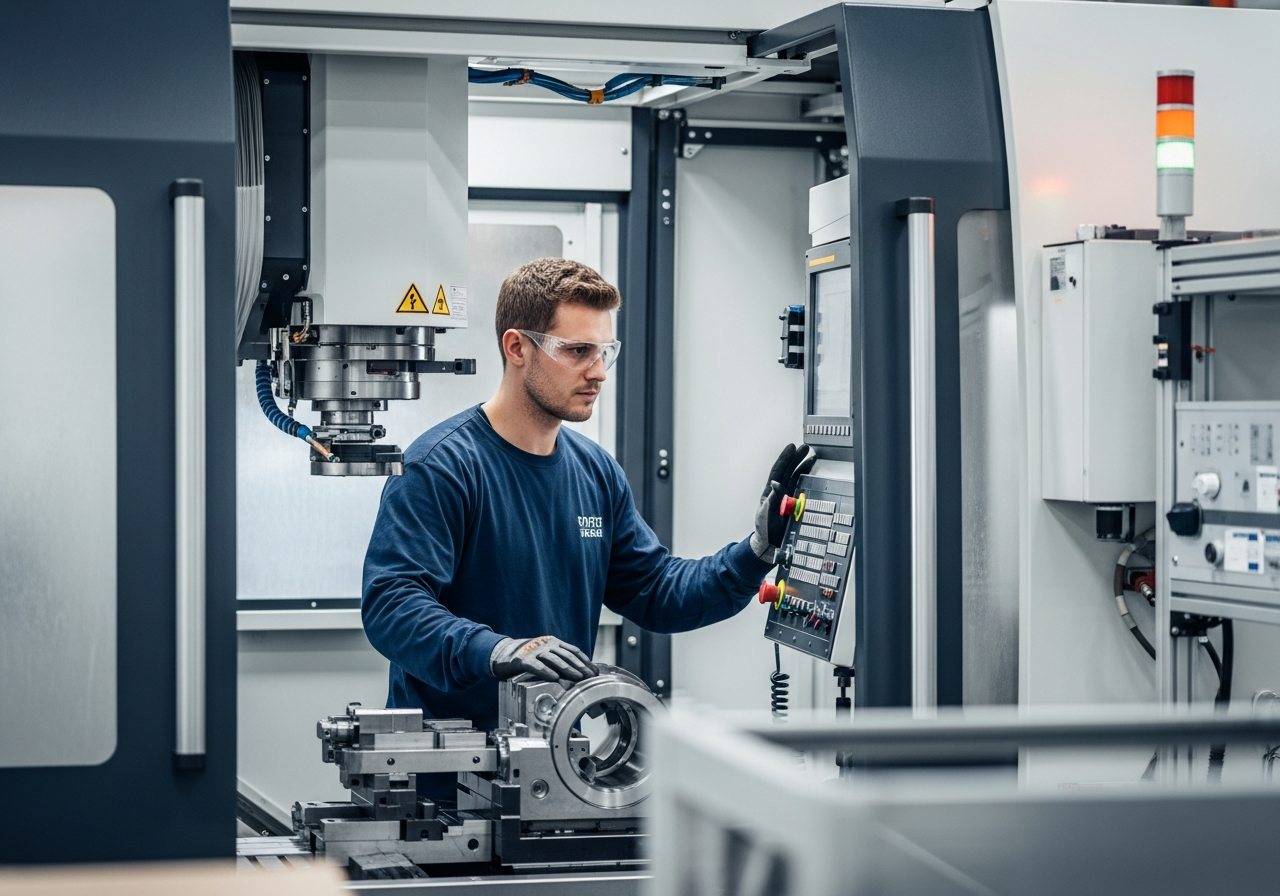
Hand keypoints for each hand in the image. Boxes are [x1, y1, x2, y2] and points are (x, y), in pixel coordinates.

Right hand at [490, 635, 599, 683]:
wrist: (501, 653)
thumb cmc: (527, 658)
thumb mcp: (545, 655)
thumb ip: (559, 661)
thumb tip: (578, 674)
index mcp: (553, 642)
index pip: (574, 651)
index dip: (585, 661)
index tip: (595, 671)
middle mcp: (546, 644)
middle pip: (567, 656)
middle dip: (581, 667)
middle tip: (591, 677)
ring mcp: (534, 651)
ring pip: (554, 660)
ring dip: (568, 669)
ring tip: (578, 678)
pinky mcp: (523, 659)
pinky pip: (536, 666)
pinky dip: (546, 671)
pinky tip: (554, 678)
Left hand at [749, 443, 814, 563]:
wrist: (770, 543)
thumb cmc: (764, 529)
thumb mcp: (766, 513)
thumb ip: (772, 498)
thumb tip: (775, 483)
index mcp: (770, 491)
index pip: (778, 470)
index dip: (784, 458)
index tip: (791, 447)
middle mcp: (779, 491)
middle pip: (788, 470)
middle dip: (796, 458)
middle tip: (805, 448)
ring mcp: (787, 496)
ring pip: (795, 477)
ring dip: (803, 466)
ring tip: (811, 456)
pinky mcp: (795, 503)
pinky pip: (801, 487)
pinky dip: (806, 478)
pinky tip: (811, 472)